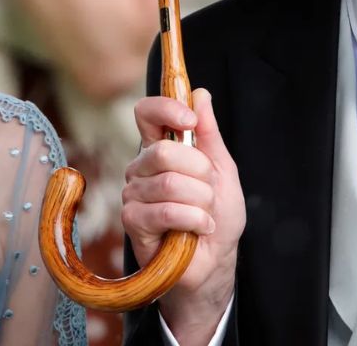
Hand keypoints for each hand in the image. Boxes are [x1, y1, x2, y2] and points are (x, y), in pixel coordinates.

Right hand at [123, 89, 243, 343]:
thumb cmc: (217, 216)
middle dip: (199, 174)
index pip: (146, 114)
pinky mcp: (133, 221)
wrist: (214, 262)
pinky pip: (167, 211)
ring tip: (204, 214)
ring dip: (201, 202)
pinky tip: (199, 229)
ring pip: (170, 184)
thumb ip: (209, 134)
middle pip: (163, 152)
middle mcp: (141, 168)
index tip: (189, 120)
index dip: (166, 109)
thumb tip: (200, 95)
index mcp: (161, 149)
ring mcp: (134, 194)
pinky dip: (194, 220)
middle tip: (208, 191)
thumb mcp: (223, 170)